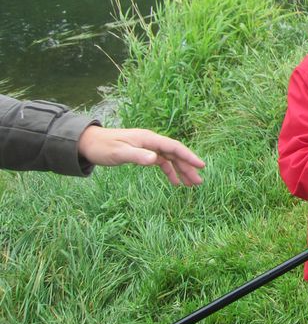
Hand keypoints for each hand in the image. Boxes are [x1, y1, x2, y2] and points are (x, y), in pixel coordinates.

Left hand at [77, 126, 204, 185]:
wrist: (89, 143)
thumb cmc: (103, 147)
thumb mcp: (119, 152)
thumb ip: (137, 156)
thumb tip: (155, 159)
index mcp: (149, 139)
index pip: (174, 147)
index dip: (188, 156)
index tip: (201, 165)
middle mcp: (152, 142)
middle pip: (175, 154)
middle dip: (188, 167)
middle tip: (199, 182)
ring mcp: (149, 148)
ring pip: (170, 159)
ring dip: (181, 171)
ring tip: (192, 184)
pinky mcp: (144, 154)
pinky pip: (162, 163)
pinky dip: (170, 172)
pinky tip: (175, 182)